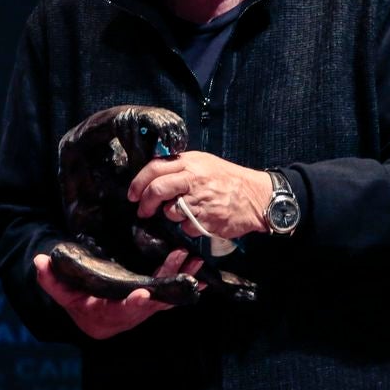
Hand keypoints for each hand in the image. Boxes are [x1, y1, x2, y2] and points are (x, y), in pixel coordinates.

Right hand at [34, 249, 200, 339]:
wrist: (91, 317)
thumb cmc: (76, 302)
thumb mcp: (61, 291)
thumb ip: (50, 279)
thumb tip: (39, 261)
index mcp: (106, 314)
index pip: (120, 312)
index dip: (132, 304)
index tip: (143, 295)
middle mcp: (129, 316)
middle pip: (151, 305)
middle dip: (168, 288)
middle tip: (183, 270)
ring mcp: (143, 310)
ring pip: (165, 299)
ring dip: (181, 281)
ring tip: (195, 263)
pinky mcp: (152, 302)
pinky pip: (170, 294)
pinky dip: (184, 284)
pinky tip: (198, 272)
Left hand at [128, 150, 270, 239]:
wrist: (257, 196)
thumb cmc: (228, 180)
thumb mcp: (204, 163)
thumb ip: (180, 167)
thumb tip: (152, 176)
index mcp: (191, 162)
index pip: (155, 167)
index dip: (138, 182)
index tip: (132, 194)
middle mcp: (194, 178)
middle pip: (158, 188)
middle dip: (145, 203)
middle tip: (142, 211)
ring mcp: (202, 199)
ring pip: (171, 211)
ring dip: (171, 215)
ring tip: (184, 212)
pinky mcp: (209, 218)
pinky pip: (187, 226)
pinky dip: (189, 227)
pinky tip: (200, 219)